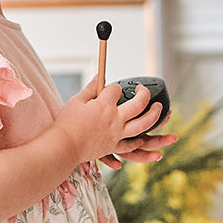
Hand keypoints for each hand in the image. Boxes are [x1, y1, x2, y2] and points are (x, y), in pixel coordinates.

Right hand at [52, 78, 171, 166]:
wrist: (63, 147)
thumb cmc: (66, 124)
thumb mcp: (76, 101)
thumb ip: (90, 88)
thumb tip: (99, 76)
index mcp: (104, 105)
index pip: (116, 90)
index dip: (113, 88)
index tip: (110, 90)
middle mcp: (115, 119)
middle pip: (139, 104)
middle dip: (145, 95)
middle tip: (144, 91)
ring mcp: (116, 134)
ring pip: (143, 125)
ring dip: (154, 116)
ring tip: (160, 110)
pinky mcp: (113, 146)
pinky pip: (130, 144)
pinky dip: (137, 141)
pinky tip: (140, 138)